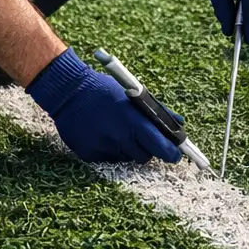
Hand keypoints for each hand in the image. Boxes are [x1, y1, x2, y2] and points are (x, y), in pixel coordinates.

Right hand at [26, 49, 181, 163]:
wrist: (68, 91)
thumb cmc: (104, 90)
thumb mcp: (134, 94)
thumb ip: (159, 111)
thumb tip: (180, 123)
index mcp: (134, 122)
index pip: (162, 148)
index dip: (172, 153)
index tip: (175, 154)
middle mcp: (120, 138)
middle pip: (144, 157)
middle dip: (147, 149)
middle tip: (139, 136)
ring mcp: (103, 148)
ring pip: (125, 158)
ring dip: (126, 148)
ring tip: (115, 129)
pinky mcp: (88, 155)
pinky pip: (107, 158)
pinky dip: (108, 149)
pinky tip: (101, 133)